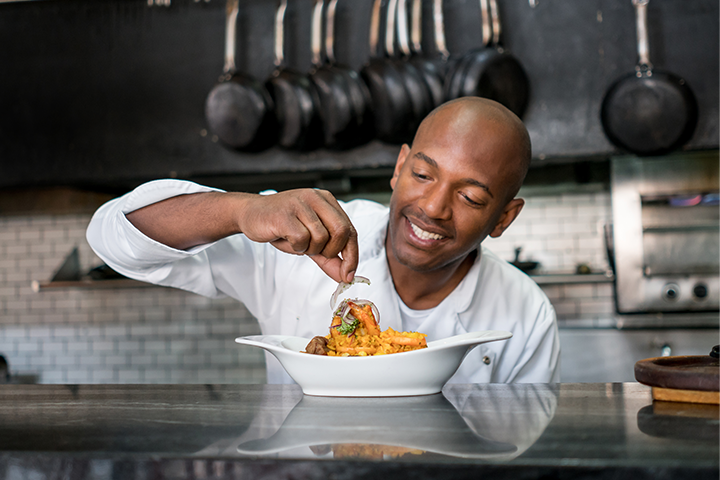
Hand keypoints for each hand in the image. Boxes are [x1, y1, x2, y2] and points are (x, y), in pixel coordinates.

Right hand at [238, 189, 357, 282]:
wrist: (249, 213)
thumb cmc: (282, 225)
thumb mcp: (310, 242)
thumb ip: (329, 258)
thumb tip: (346, 276)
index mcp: (327, 201)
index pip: (350, 230)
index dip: (353, 255)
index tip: (348, 275)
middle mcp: (317, 198)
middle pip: (342, 231)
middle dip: (332, 251)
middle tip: (316, 254)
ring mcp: (301, 203)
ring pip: (321, 237)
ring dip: (309, 249)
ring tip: (296, 242)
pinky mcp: (285, 213)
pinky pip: (301, 238)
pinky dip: (296, 247)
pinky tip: (285, 239)